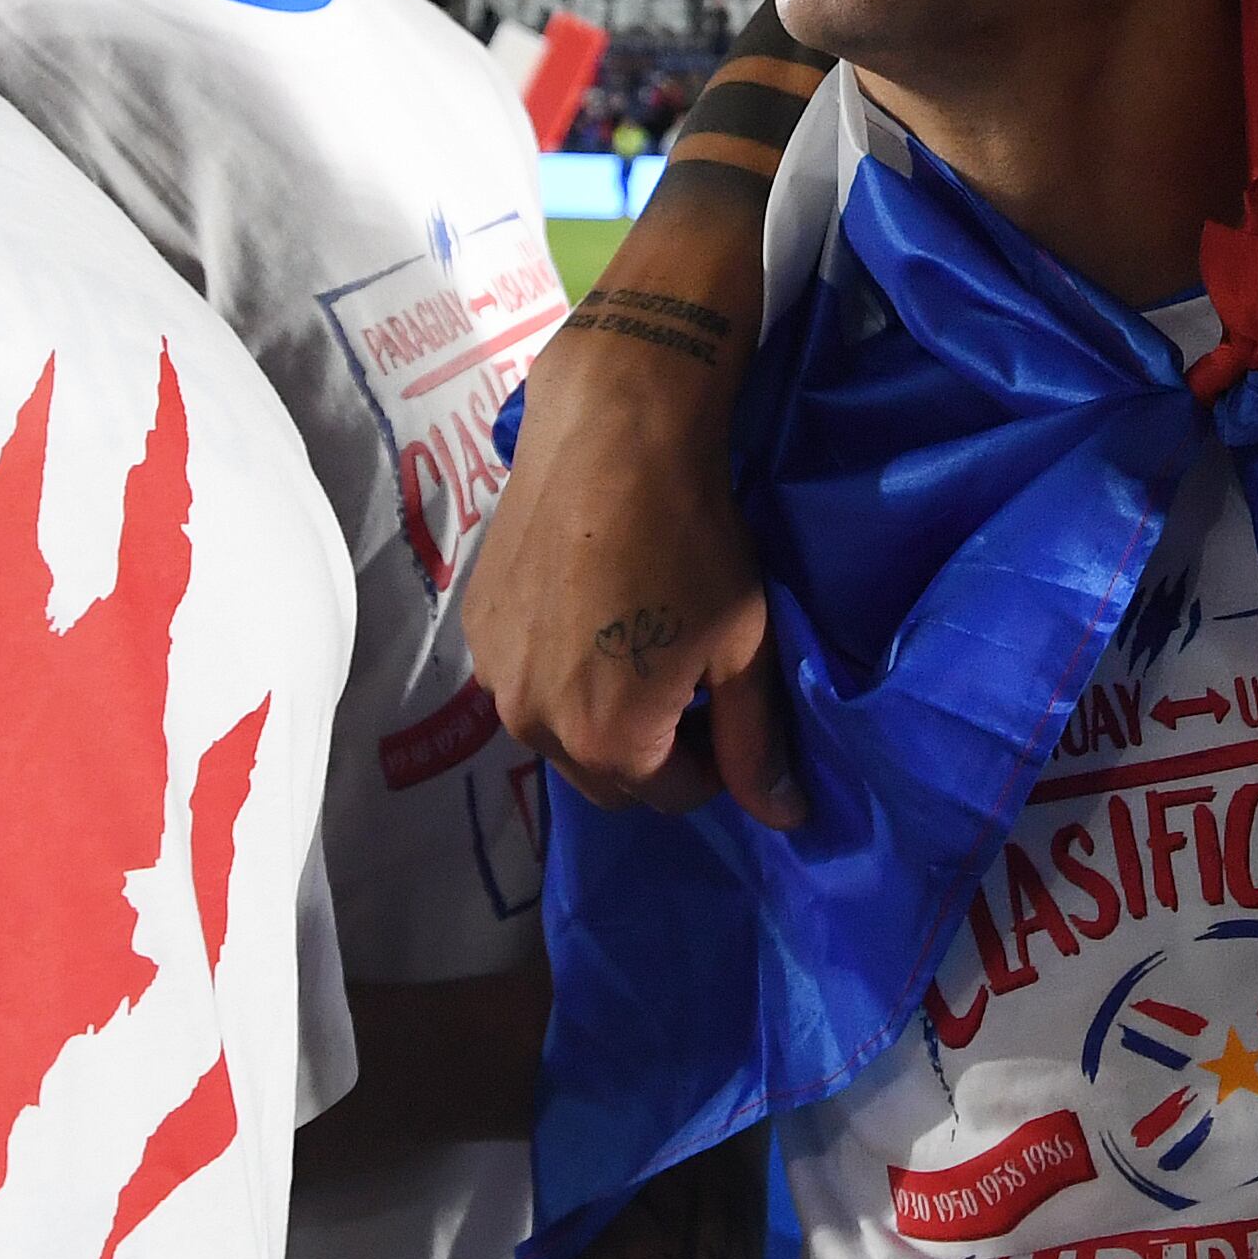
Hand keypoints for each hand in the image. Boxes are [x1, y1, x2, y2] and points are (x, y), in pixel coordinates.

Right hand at [471, 204, 796, 822]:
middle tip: (691, 679)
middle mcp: (535, 727)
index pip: (673, 795)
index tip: (728, 706)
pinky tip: (594, 610)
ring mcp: (495, 679)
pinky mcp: (475, 631)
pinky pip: (525, 680)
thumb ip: (754, 742)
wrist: (613, 440)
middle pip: (607, 775)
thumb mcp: (743, 646)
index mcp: (608, 743)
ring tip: (642, 641)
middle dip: (655, 748)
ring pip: (559, 731)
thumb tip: (782, 818)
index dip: (713, 761)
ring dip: (601, 711)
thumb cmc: (695, 543)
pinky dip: (561, 669)